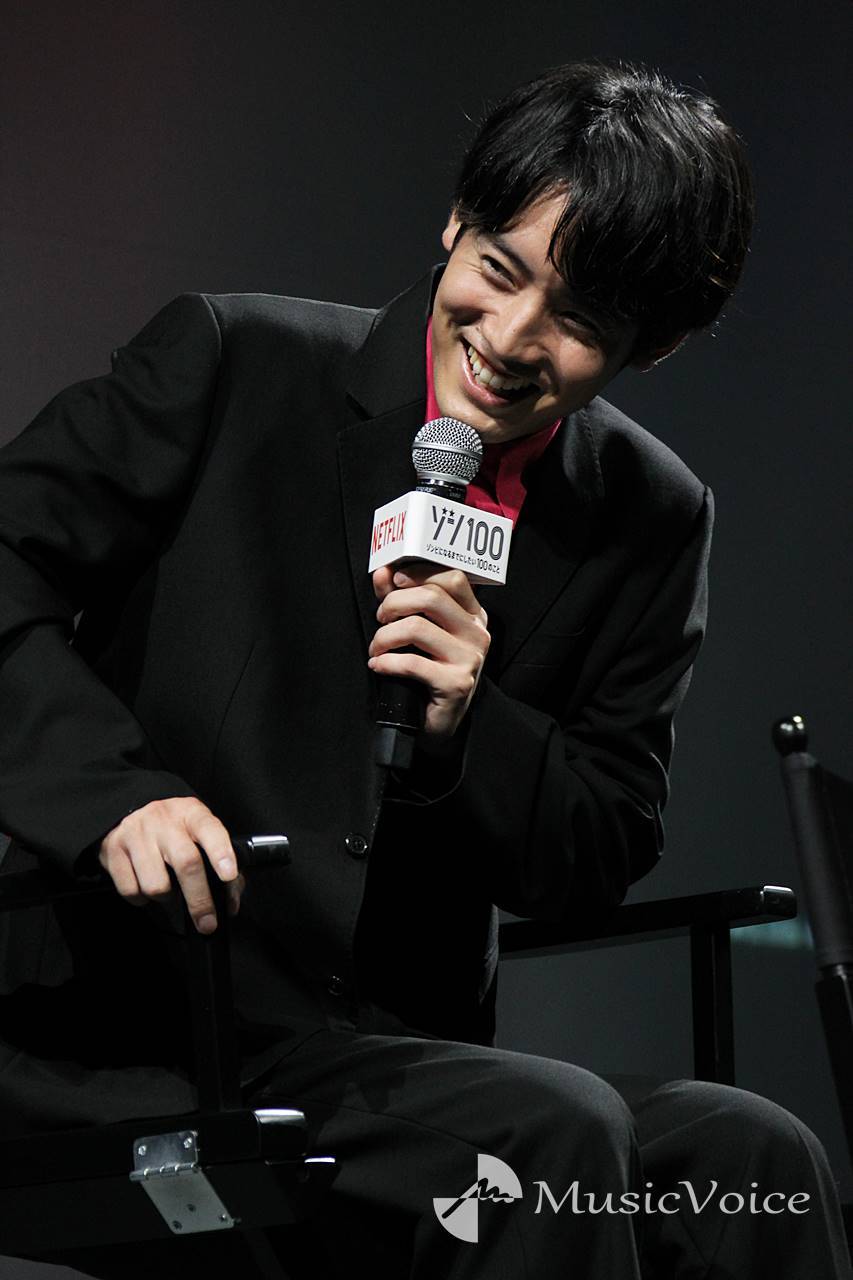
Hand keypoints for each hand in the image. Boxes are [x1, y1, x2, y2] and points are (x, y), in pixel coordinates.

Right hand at [98, 796, 243, 932]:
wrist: (130, 810)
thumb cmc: (174, 829)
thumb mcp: (201, 834)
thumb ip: (221, 866)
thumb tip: (229, 904)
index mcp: (191, 813)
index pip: (209, 829)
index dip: (221, 852)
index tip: (229, 875)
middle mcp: (164, 820)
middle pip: (186, 863)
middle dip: (199, 899)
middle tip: (207, 923)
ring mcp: (137, 833)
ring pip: (156, 884)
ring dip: (166, 898)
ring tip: (168, 888)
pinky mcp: (114, 848)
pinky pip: (130, 890)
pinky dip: (141, 899)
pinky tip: (146, 885)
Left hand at [369, 564, 489, 740]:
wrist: (440, 721)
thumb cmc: (428, 671)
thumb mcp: (418, 631)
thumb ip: (402, 599)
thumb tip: (383, 572)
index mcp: (473, 615)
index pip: (452, 578)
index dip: (418, 573)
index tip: (393, 581)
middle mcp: (477, 634)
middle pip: (431, 597)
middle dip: (394, 603)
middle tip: (380, 619)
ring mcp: (470, 659)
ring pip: (416, 627)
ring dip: (384, 636)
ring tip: (376, 648)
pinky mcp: (456, 683)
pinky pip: (411, 662)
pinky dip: (386, 662)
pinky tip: (378, 665)